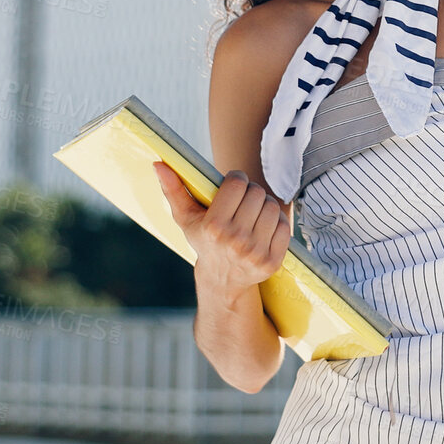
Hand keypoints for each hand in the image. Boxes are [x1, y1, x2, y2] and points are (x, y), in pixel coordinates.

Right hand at [154, 161, 291, 296]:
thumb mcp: (186, 218)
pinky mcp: (272, 262)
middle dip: (250, 192)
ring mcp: (255, 252)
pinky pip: (284, 226)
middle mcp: (235, 240)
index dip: (236, 178)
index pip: (237, 182)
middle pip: (257, 193)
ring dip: (265, 206)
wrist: (222, 280)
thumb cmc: (204, 241)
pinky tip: (264, 228)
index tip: (233, 185)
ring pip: (272, 207)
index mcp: (213, 227)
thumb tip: (159, 164)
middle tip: (243, 201)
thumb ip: (173, 189)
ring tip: (253, 213)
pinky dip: (277, 222)